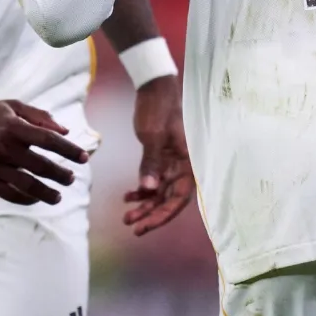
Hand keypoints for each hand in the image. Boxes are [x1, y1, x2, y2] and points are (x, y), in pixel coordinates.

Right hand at [0, 98, 87, 204]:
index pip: (49, 140)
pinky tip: (36, 198)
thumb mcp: (11, 106)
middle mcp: (4, 146)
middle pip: (41, 165)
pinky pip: (10, 194)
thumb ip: (39, 116)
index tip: (84, 158)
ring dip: (47, 192)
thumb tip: (66, 130)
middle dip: (61, 174)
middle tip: (71, 178)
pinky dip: (26, 199)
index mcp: (13, 126)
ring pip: (27, 184)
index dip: (69, 150)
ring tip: (58, 196)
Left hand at [124, 76, 194, 235]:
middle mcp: (184, 167)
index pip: (179, 198)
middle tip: (131, 226)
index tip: (144, 226)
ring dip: (144, 205)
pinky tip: (128, 197)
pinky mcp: (162, 159)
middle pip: (169, 199)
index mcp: (189, 163)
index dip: (162, 215)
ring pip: (160, 192)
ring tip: (126, 216)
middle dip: (151, 214)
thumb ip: (151, 164)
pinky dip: (141, 190)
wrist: (154, 89)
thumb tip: (149, 190)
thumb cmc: (158, 109)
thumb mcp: (153, 136)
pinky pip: (154, 180)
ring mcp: (173, 164)